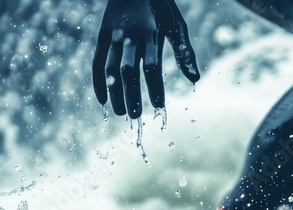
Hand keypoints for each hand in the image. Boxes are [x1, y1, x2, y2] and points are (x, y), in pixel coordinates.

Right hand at [93, 0, 200, 117]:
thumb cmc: (159, 7)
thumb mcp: (175, 25)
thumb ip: (184, 52)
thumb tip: (195, 80)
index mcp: (149, 33)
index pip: (151, 65)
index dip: (154, 87)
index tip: (159, 106)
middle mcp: (127, 36)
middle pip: (127, 70)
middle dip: (131, 94)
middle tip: (136, 116)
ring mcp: (111, 36)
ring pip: (109, 68)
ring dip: (114, 93)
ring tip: (121, 114)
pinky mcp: (101, 36)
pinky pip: (97, 62)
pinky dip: (98, 82)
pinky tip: (103, 101)